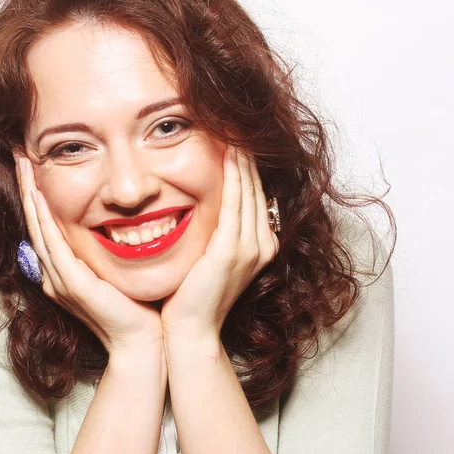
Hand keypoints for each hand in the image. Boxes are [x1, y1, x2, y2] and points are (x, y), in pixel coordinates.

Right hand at [13, 152, 163, 360]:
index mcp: (64, 274)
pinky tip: (38, 196)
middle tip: (20, 156)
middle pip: (35, 224)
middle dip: (27, 189)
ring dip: (29, 196)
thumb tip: (106, 228)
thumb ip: (103, 255)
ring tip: (23, 166)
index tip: (34, 168)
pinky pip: (53, 245)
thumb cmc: (135, 309)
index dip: (37, 197)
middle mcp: (55, 276)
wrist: (141, 342)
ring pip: (38, 230)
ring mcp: (60, 281)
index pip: (46, 228)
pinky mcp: (72, 285)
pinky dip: (44, 220)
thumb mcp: (116, 275)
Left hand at [160, 145, 279, 345]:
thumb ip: (219, 233)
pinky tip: (229, 154)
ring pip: (248, 191)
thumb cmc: (195, 295)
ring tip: (234, 130)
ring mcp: (250, 248)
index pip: (255, 196)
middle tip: (236, 124)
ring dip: (242, 159)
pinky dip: (233, 177)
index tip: (236, 140)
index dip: (247, 167)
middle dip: (247, 157)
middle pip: (256, 189)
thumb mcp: (212, 259)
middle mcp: (262, 244)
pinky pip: (234, 203)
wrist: (191, 329)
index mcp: (260, 246)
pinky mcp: (232, 250)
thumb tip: (211, 208)